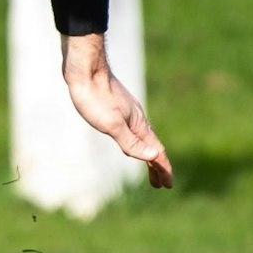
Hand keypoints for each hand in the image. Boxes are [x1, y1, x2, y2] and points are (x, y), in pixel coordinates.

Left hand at [61, 34, 173, 187]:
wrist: (84, 68)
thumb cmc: (94, 96)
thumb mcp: (111, 124)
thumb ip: (130, 142)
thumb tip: (153, 157)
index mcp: (138, 124)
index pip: (156, 151)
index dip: (162, 169)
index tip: (168, 184)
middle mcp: (136, 118)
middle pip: (150, 146)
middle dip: (156, 166)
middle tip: (159, 184)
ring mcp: (126, 112)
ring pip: (141, 137)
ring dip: (146, 153)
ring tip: (147, 165)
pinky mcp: (115, 106)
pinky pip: (131, 129)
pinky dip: (136, 141)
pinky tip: (128, 138)